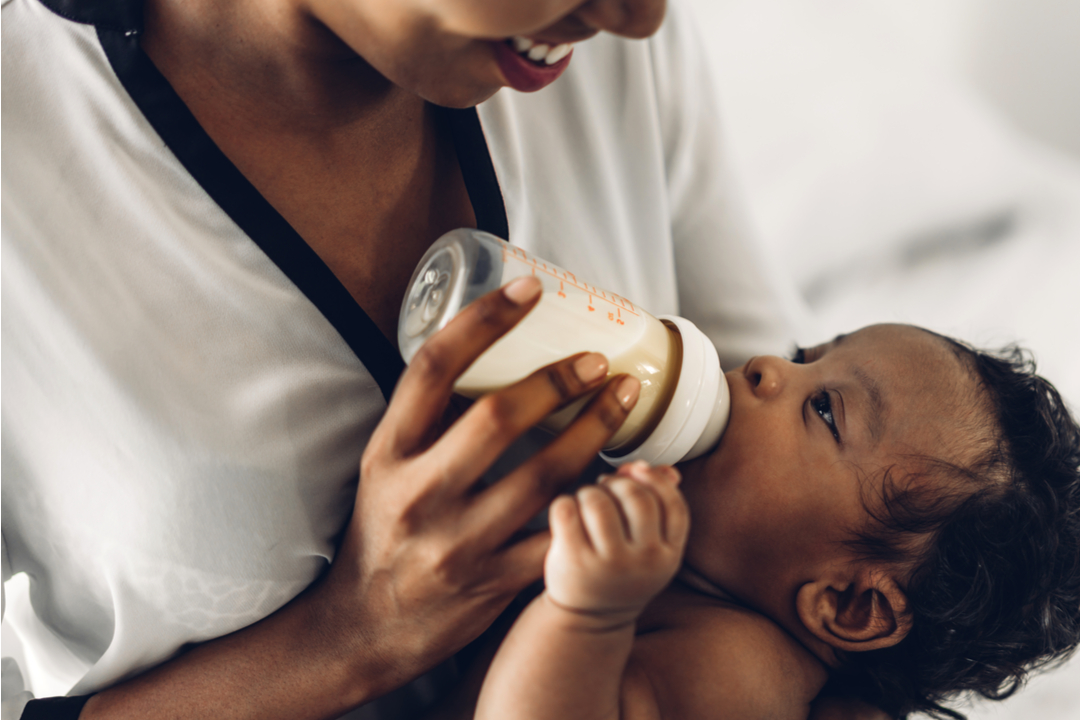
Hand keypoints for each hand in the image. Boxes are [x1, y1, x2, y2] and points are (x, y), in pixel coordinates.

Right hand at [312, 276, 641, 695]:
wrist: (366, 626)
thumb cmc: (384, 529)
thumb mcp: (385, 466)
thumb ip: (429, 418)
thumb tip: (488, 347)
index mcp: (388, 452)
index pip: (432, 370)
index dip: (484, 321)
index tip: (531, 288)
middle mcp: (420, 492)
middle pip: (496, 418)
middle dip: (557, 381)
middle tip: (599, 360)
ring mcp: (458, 541)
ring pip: (543, 476)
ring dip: (594, 432)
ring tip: (625, 399)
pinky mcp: (493, 582)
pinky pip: (560, 534)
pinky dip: (600, 501)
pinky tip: (632, 475)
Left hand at [544, 461, 688, 618]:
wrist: (588, 621)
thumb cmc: (618, 572)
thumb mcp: (647, 549)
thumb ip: (655, 506)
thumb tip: (651, 467)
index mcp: (668, 557)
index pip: (673, 505)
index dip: (656, 480)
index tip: (638, 470)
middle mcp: (644, 561)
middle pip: (636, 497)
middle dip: (616, 483)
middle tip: (603, 489)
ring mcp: (609, 564)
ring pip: (598, 501)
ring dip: (588, 492)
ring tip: (584, 502)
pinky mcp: (575, 561)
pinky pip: (566, 510)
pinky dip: (563, 503)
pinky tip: (566, 514)